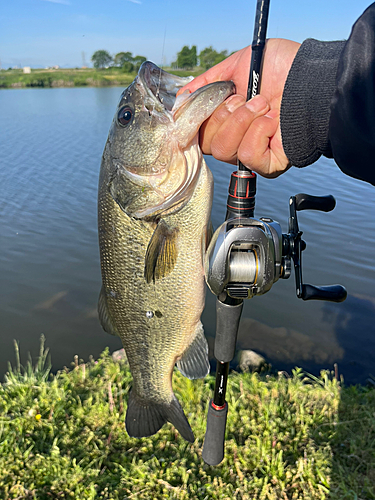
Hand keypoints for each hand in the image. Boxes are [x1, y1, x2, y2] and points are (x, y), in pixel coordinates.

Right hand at [179, 39, 299, 177]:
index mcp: (226, 119)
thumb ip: (206, 83)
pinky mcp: (267, 164)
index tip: (197, 108)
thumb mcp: (236, 66)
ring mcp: (251, 153)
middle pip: (207, 143)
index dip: (194, 122)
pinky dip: (259, 133)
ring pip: (223, 149)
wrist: (311, 80)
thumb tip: (180, 100)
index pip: (197, 132)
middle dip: (223, 116)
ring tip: (263, 106)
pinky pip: (247, 155)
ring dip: (242, 121)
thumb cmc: (282, 70)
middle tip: (243, 99)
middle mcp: (236, 139)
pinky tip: (272, 122)